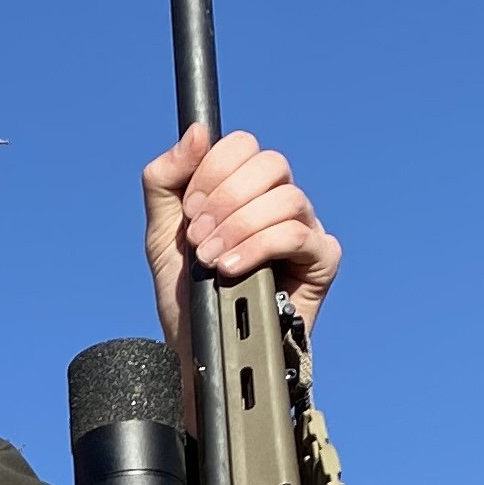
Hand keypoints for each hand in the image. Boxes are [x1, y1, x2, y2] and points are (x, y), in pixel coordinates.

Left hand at [140, 126, 341, 364]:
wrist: (201, 353)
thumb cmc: (186, 298)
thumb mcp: (162, 234)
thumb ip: (165, 180)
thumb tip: (198, 131)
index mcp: (244, 188)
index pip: (242, 145)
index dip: (213, 169)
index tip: (189, 209)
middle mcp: (279, 202)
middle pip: (270, 163)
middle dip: (226, 198)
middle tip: (198, 237)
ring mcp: (305, 229)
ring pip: (286, 197)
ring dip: (239, 227)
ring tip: (211, 260)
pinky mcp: (321, 260)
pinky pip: (299, 234)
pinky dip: (259, 246)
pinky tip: (233, 269)